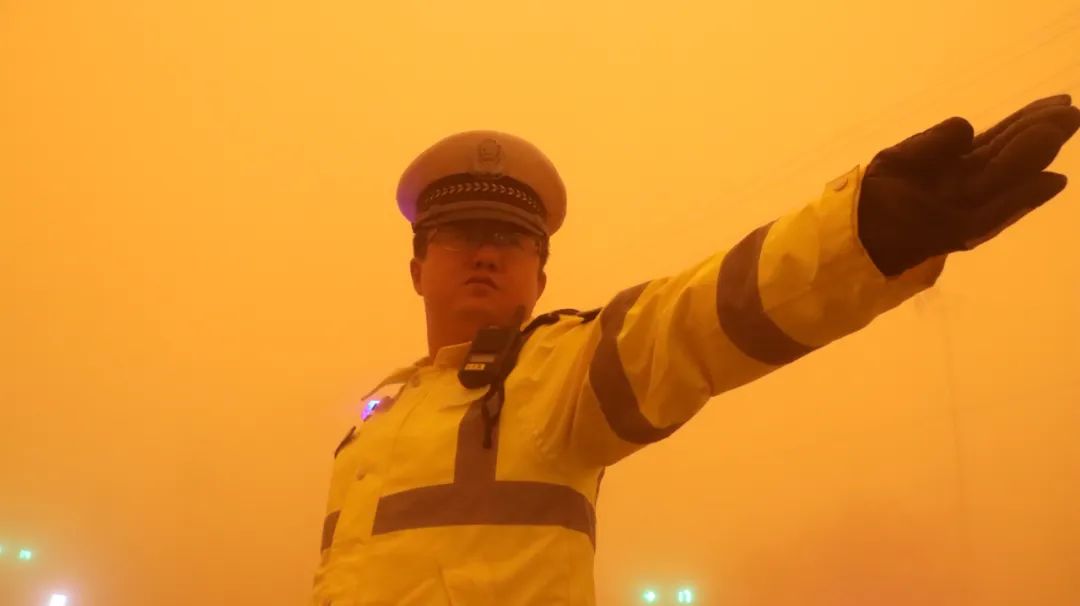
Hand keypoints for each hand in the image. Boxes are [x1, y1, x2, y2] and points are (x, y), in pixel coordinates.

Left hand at [858, 94, 1079, 275]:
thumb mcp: (903, 156)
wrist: (852, 229)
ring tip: (1061, 130)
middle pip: (1009, 157)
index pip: (998, 140)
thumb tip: (969, 128)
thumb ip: (935, 142)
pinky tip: (1052, 180)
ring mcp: (966, 210)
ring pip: (1006, 181)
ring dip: (1035, 157)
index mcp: (957, 166)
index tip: (1057, 102)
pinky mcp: (958, 233)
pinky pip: (995, 214)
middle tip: (1071, 111)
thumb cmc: (876, 193)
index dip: (1025, 121)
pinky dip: (1024, 198)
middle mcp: (968, 186)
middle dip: (1040, 134)